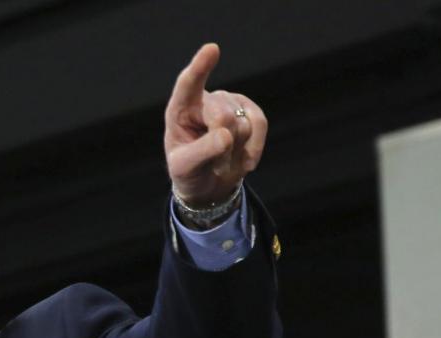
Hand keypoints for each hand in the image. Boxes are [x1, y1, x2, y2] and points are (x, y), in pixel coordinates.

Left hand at [164, 43, 266, 207]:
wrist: (208, 184)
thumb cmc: (189, 172)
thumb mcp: (185, 168)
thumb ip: (201, 151)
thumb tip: (226, 134)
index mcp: (180, 109)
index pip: (188, 84)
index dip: (200, 67)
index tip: (212, 49)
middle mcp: (204, 100)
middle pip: (223, 115)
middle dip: (223, 147)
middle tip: (215, 166)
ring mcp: (228, 103)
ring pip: (243, 124)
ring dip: (236, 151)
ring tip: (223, 162)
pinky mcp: (249, 111)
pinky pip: (260, 124)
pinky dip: (255, 147)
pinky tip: (245, 162)